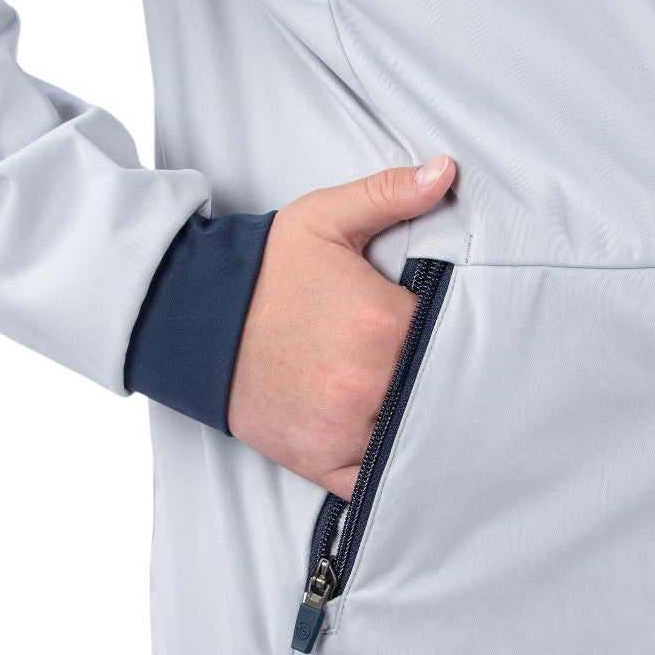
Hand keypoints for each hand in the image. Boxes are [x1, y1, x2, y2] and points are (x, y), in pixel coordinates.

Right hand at [227, 155, 456, 499]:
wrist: (193, 321)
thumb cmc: (265, 273)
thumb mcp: (326, 219)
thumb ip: (390, 194)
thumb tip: (446, 172)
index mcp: (383, 324)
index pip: (456, 336)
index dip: (461, 332)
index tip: (454, 329)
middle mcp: (369, 384)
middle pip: (439, 390)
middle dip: (443, 378)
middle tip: (446, 368)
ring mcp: (345, 430)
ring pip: (416, 438)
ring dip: (423, 423)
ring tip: (424, 403)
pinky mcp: (322, 462)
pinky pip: (377, 482)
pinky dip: (390, 471)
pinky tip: (396, 446)